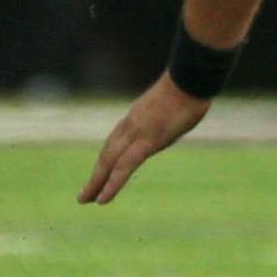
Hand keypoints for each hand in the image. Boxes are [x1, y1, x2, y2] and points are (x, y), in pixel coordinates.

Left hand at [78, 74, 211, 204]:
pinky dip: (111, 184)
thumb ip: (174, 109)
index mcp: (138, 116)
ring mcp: (137, 133)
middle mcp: (132, 125)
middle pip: (108, 153)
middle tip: (84, 195)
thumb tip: (185, 110)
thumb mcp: (178, 97)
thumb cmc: (192, 83)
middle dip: (96, 174)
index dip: (108, 158)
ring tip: (86, 200)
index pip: (117, 141)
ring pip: (109, 162)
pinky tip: (101, 199)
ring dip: (96, 182)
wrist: (192, 77)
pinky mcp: (146, 141)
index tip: (102, 171)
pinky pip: (124, 167)